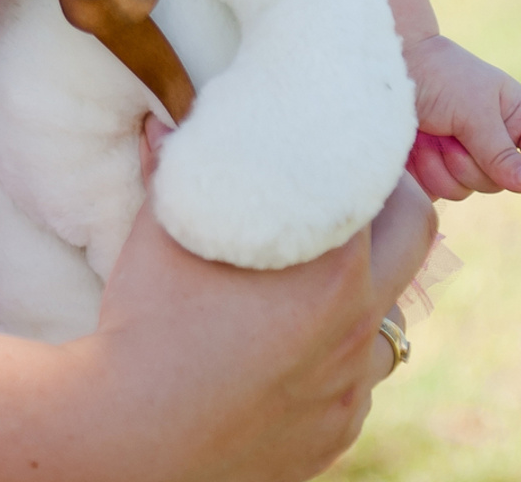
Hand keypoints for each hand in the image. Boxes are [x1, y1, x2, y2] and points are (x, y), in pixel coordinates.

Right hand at [84, 126, 438, 481]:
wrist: (138, 433)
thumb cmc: (151, 319)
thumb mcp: (160, 226)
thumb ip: (175, 165)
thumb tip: (164, 122)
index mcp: (332, 265)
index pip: (390, 189)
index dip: (366, 159)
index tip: (335, 144)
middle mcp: (360, 323)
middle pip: (416, 240)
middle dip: (388, 209)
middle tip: (340, 193)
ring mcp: (354, 384)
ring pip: (387, 320)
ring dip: (362, 292)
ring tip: (306, 279)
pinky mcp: (336, 429)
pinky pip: (354, 381)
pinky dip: (332, 354)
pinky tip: (281, 347)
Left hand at [402, 33, 520, 195]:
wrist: (382, 67)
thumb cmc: (434, 74)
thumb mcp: (474, 110)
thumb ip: (500, 152)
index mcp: (512, 122)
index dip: (511, 165)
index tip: (487, 149)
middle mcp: (487, 145)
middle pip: (494, 183)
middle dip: (467, 160)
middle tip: (449, 130)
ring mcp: (456, 158)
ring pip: (463, 189)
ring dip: (441, 163)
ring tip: (428, 131)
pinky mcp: (429, 169)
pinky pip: (436, 190)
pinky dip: (423, 170)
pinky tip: (414, 144)